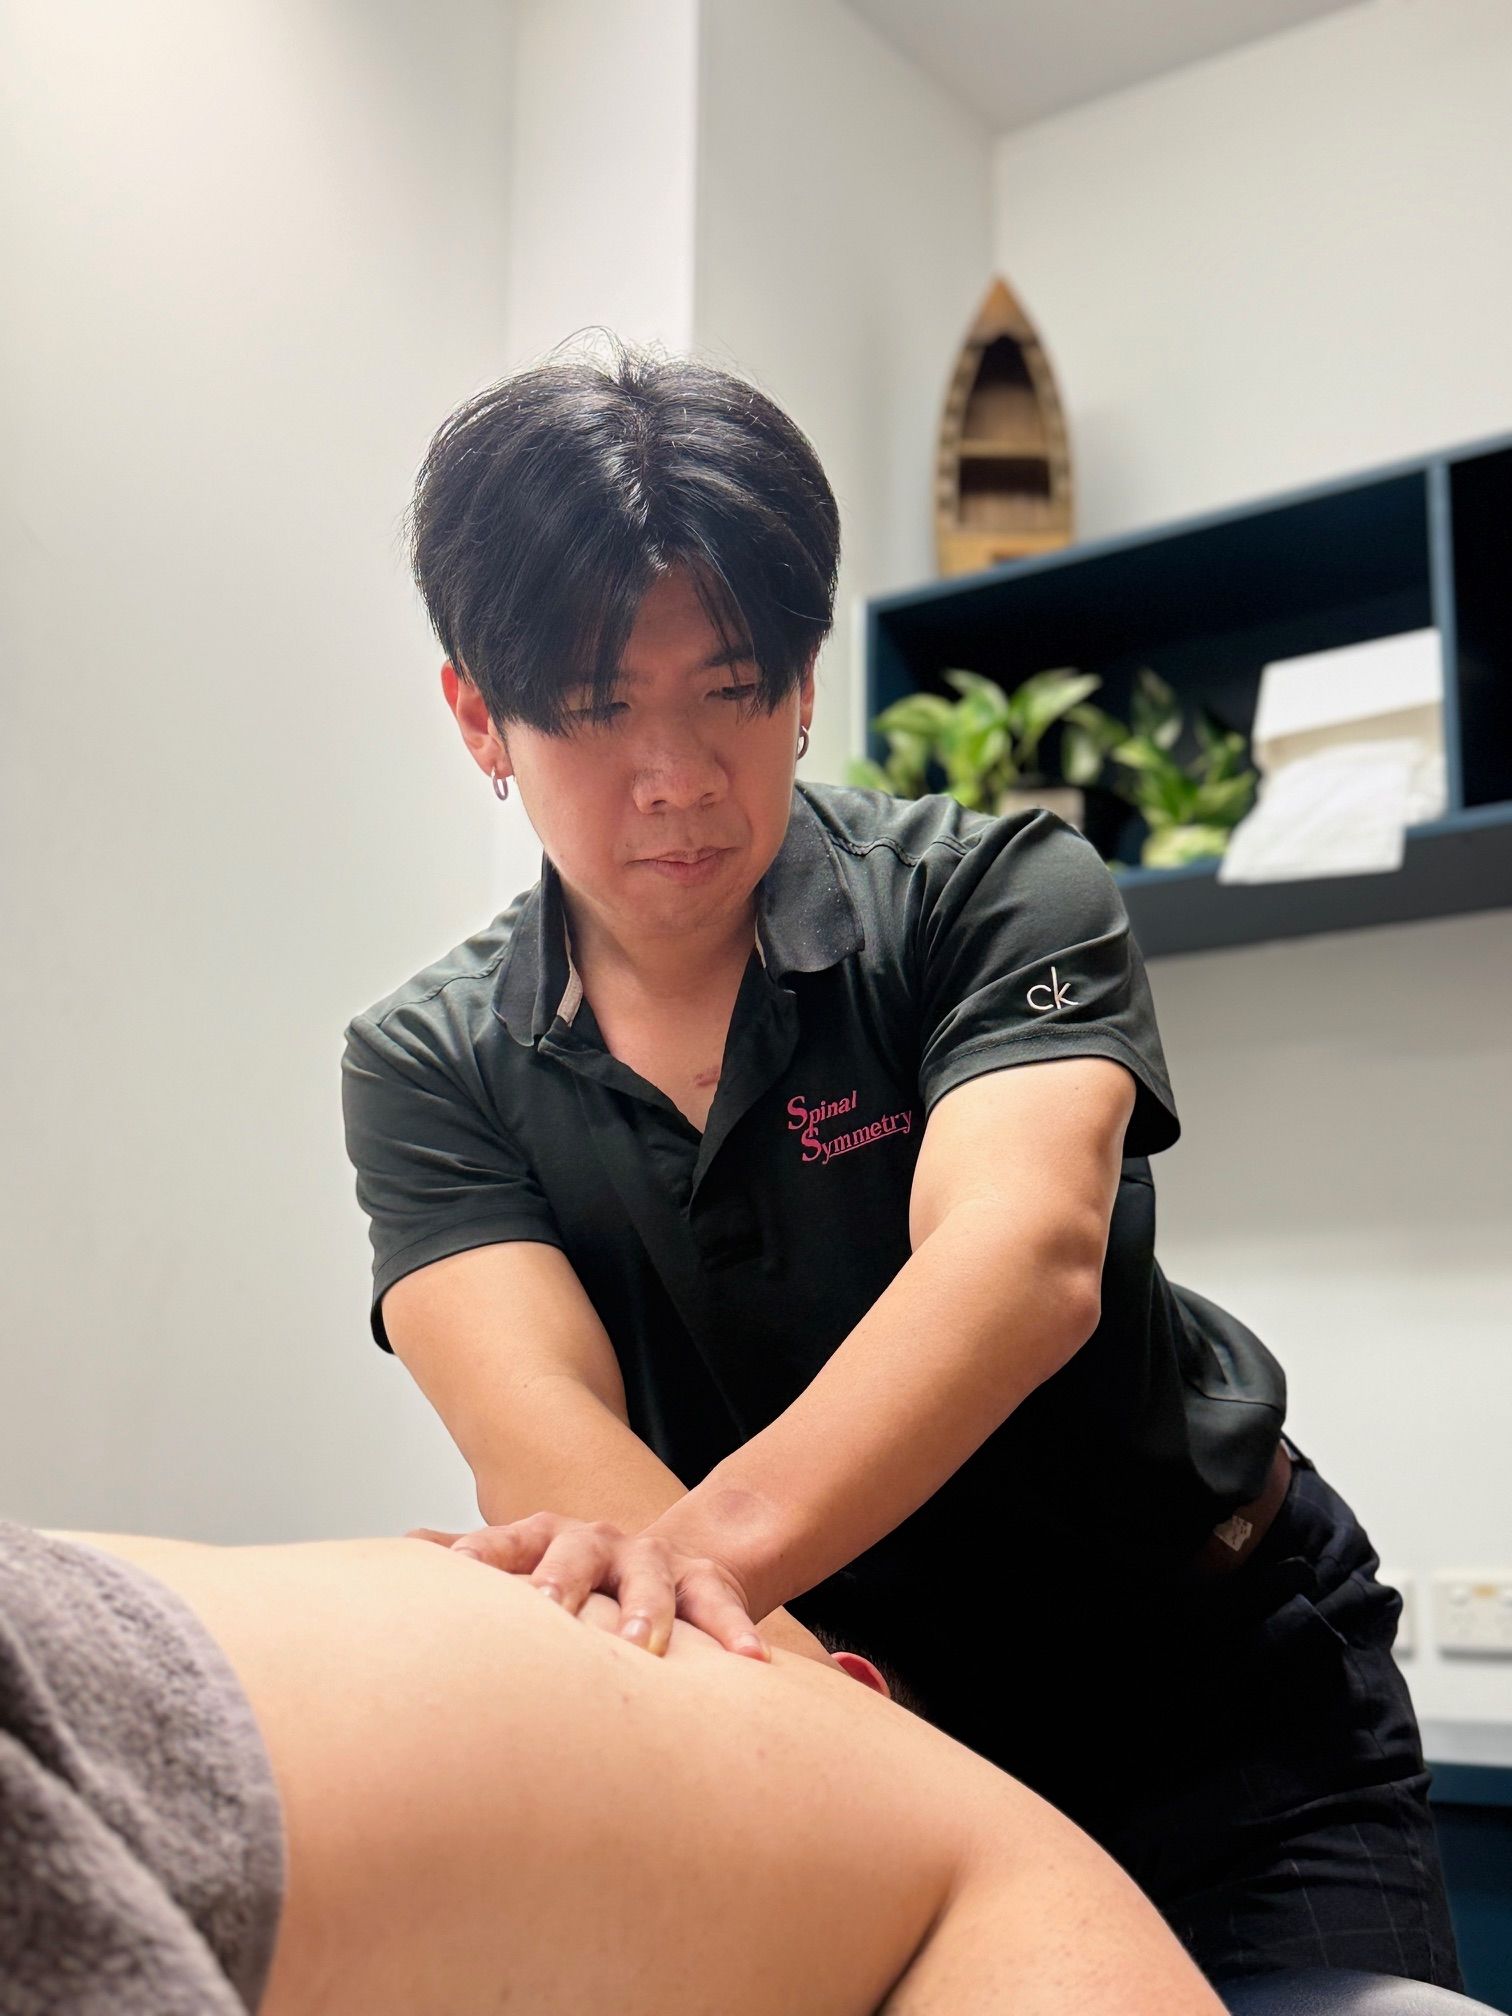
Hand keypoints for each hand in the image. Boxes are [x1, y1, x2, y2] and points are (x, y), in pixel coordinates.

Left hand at [406, 1513, 768, 1660]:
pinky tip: (751, 1663)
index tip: (458, 1577)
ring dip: (648, 1610)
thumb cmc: (571, 1585)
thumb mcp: (518, 1569)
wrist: (662, 1561)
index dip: (482, 1558)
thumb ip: (464, 1562)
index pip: (506, 1544)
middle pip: (577, 1554)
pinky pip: (723, 1603)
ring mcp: (653, 1561)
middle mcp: (598, 1543)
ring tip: (645, 1647)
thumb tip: (399, 1552)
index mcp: (544, 1541)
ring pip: (653, 1579)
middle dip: (564, 1581)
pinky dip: (735, 1631)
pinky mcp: (706, 1582)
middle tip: (549, 1612)